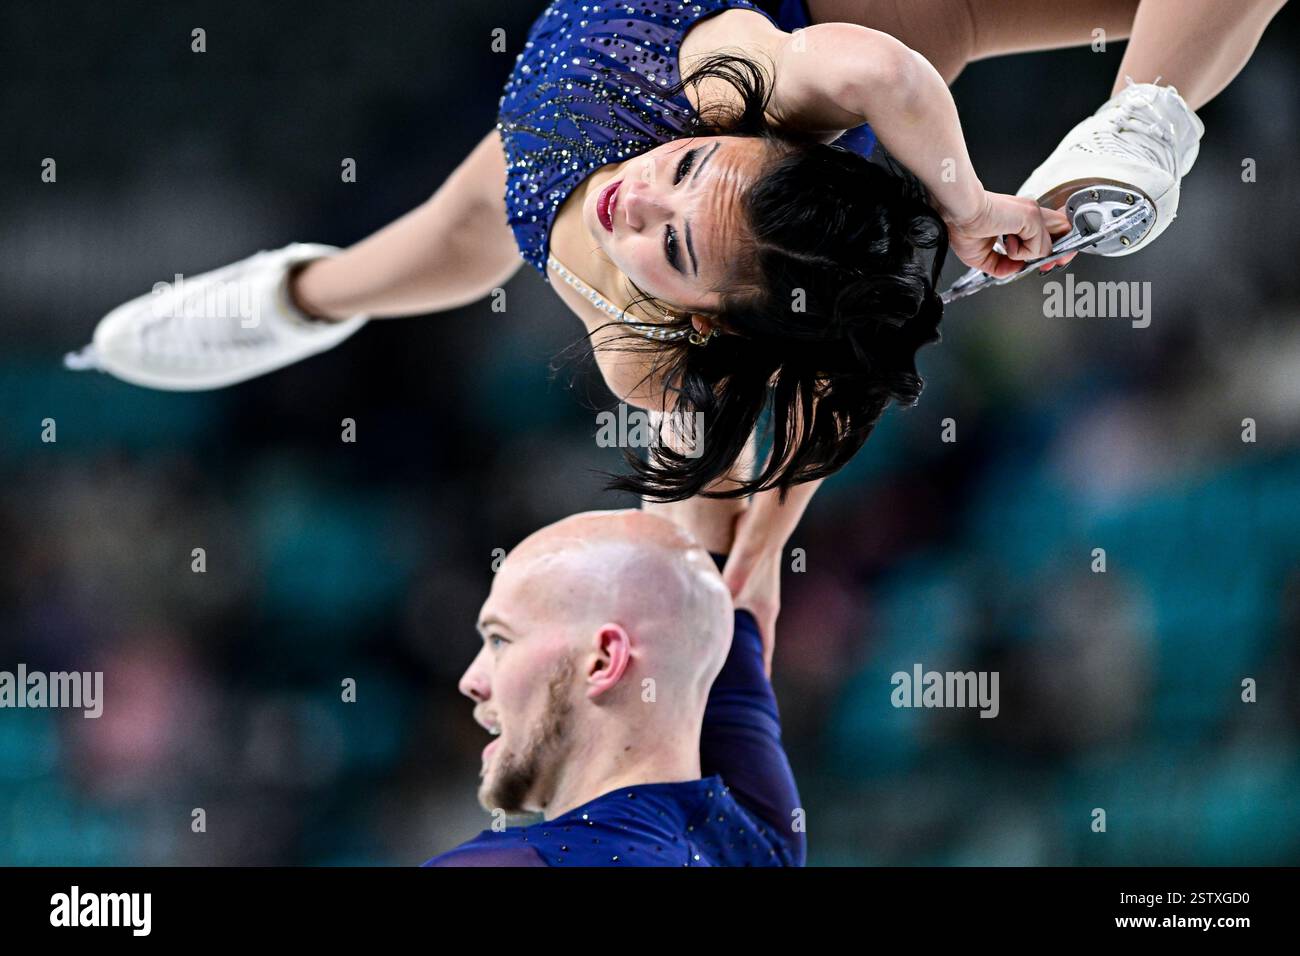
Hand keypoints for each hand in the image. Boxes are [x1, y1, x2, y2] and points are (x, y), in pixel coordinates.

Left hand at [721, 508, 781, 675]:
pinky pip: (736, 606)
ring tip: (715, 653)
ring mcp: (757, 594)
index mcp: (765, 613)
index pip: (765, 651)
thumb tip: (699, 617)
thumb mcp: (734, 585)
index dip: (761, 671)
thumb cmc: (752, 558)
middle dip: (744, 659)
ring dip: (732, 637)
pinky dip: (726, 616)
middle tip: (732, 679)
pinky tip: (709, 617)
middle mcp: (763, 606)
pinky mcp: (747, 582)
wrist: (762, 530)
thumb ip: (720, 601)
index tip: (758, 690)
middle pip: (754, 640)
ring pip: (742, 623)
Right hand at [945, 191, 1077, 277]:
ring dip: (1036, 254)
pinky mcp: (1032, 217)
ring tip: (1012, 249)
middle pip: (1064, 229)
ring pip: (1054, 240)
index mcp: (1018, 219)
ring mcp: (1033, 214)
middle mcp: (1028, 213)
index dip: (1051, 249)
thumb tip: (1013, 271)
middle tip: (1051, 264)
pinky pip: (1038, 248)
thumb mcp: (982, 256)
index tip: (1046, 264)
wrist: (958, 212)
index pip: (1047, 231)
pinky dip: (1021, 253)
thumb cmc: (962, 224)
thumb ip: (1000, 265)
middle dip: (1064, 251)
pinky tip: (1006, 242)